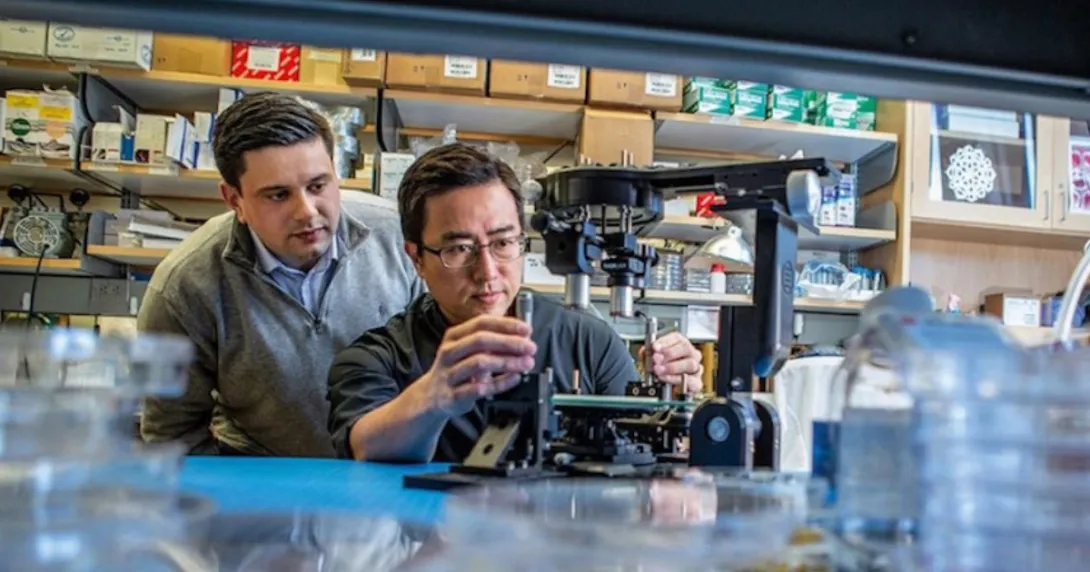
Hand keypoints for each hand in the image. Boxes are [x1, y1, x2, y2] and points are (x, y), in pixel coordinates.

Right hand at [416, 315, 536, 416]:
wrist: (432, 397)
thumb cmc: (456, 369)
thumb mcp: (469, 350)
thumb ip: (493, 343)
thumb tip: (522, 337)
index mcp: (454, 336)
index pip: (481, 323)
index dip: (506, 325)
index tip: (526, 329)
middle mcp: (450, 352)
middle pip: (480, 341)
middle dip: (509, 342)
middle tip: (529, 346)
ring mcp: (449, 373)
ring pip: (479, 363)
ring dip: (507, 362)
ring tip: (526, 363)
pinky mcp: (453, 395)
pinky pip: (479, 388)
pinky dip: (500, 383)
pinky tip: (514, 378)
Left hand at [640, 332, 702, 392]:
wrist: (666, 389)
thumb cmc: (661, 370)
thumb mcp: (651, 359)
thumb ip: (648, 354)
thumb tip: (645, 352)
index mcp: (681, 344)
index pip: (677, 338)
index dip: (665, 342)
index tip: (655, 347)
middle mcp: (691, 354)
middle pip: (686, 348)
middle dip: (669, 353)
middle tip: (656, 358)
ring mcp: (696, 368)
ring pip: (690, 364)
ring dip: (672, 367)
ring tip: (658, 370)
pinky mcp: (696, 382)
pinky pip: (690, 380)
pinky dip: (675, 379)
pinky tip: (665, 378)